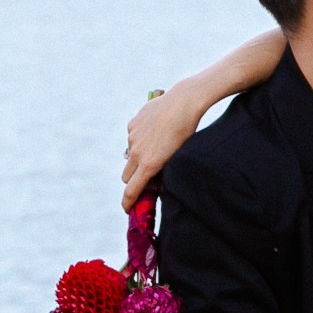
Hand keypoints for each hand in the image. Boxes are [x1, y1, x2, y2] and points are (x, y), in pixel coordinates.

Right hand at [123, 81, 202, 205]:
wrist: (183, 103)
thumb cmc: (186, 133)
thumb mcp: (177, 157)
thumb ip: (164, 172)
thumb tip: (158, 186)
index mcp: (149, 164)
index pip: (131, 191)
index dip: (128, 203)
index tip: (128, 209)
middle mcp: (137, 152)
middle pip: (126, 176)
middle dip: (133, 180)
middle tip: (146, 178)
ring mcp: (132, 137)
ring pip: (130, 155)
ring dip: (138, 158)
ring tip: (157, 147)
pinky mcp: (132, 124)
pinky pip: (132, 138)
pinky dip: (140, 140)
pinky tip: (155, 131)